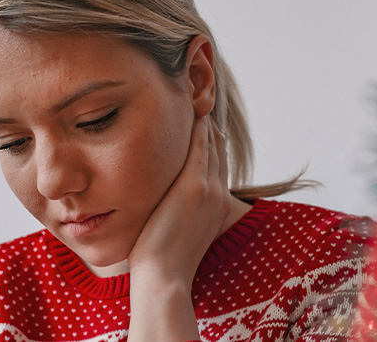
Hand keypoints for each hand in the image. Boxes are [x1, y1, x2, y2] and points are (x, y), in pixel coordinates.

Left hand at [126, 114, 232, 341]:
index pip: (216, 163)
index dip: (210, 141)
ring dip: (202, 121)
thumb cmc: (160, 261)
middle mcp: (217, 194)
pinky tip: (189, 110)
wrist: (164, 277)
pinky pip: (199, 146)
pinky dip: (196, 127)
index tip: (199, 123)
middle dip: (207, 126)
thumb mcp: (175, 233)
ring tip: (193, 98)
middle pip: (216, 149)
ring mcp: (208, 189)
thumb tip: (162, 206)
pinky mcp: (194, 186)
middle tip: (197, 101)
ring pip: (209, 144)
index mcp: (215, 206)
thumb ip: (175, 213)